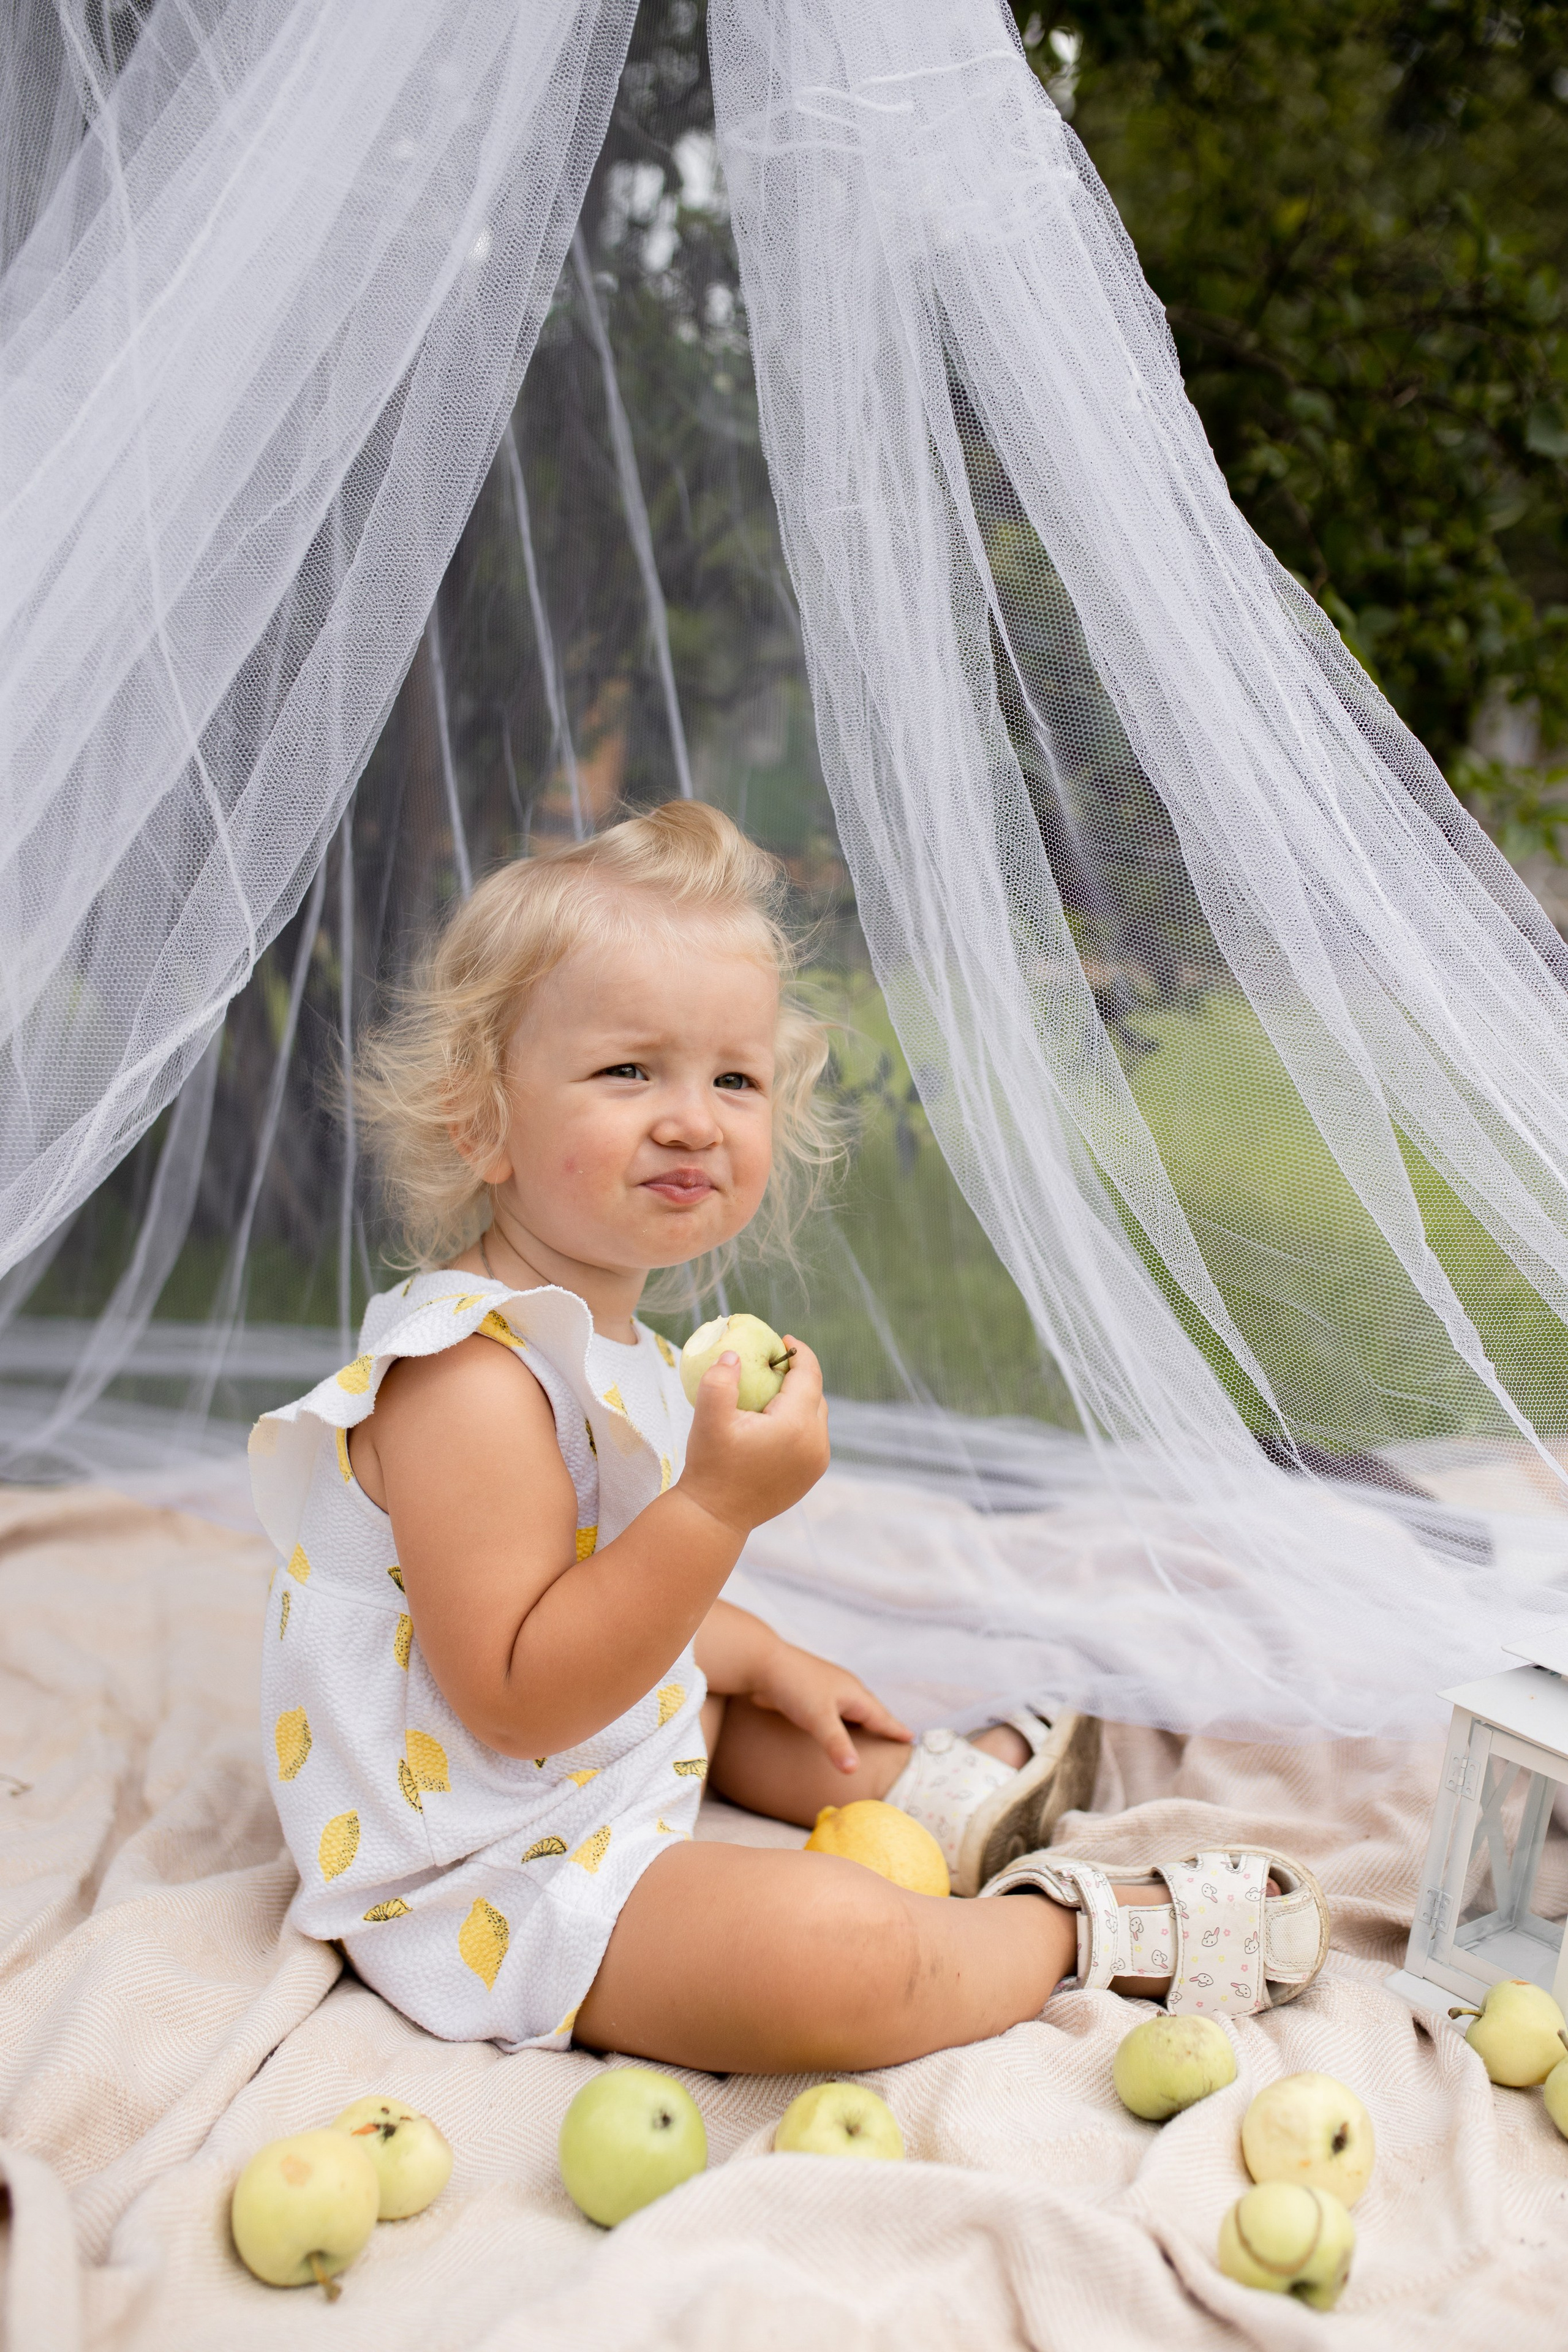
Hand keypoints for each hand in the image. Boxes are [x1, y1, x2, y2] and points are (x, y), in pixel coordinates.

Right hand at [678, 1338, 828, 1537]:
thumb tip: (733, 1354)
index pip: (809, 1375)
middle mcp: (816, 1443)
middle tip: (772, 1363)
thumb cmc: (711, 1466)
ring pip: (816, 1416)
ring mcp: (817, 1462)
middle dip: (798, 1374)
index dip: (798, 1352)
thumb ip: (719, 1381)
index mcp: (796, 1425)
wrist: (716, 1517)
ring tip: (772, 1391)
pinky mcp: (811, 1475)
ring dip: (799, 1399)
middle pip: (815, 1394)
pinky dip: (799, 1421)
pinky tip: (774, 1420)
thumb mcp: (707, 1419)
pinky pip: (812, 1436)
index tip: (783, 1339)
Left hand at [748, 1637, 910, 1774]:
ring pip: (850, 1709)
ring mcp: (826, 1690)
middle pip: (869, 1709)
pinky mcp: (809, 1694)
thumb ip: (837, 1745)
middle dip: (882, 1723)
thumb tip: (854, 1770)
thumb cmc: (794, 1688)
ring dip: (862, 1721)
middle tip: (896, 1736)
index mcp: (852, 1692)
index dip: (894, 1728)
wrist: (761, 1664)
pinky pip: (833, 1711)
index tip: (911, 1738)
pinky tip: (836, 1727)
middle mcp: (843, 1689)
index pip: (880, 1715)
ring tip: (871, 1733)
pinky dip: (841, 1722)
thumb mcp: (819, 1718)